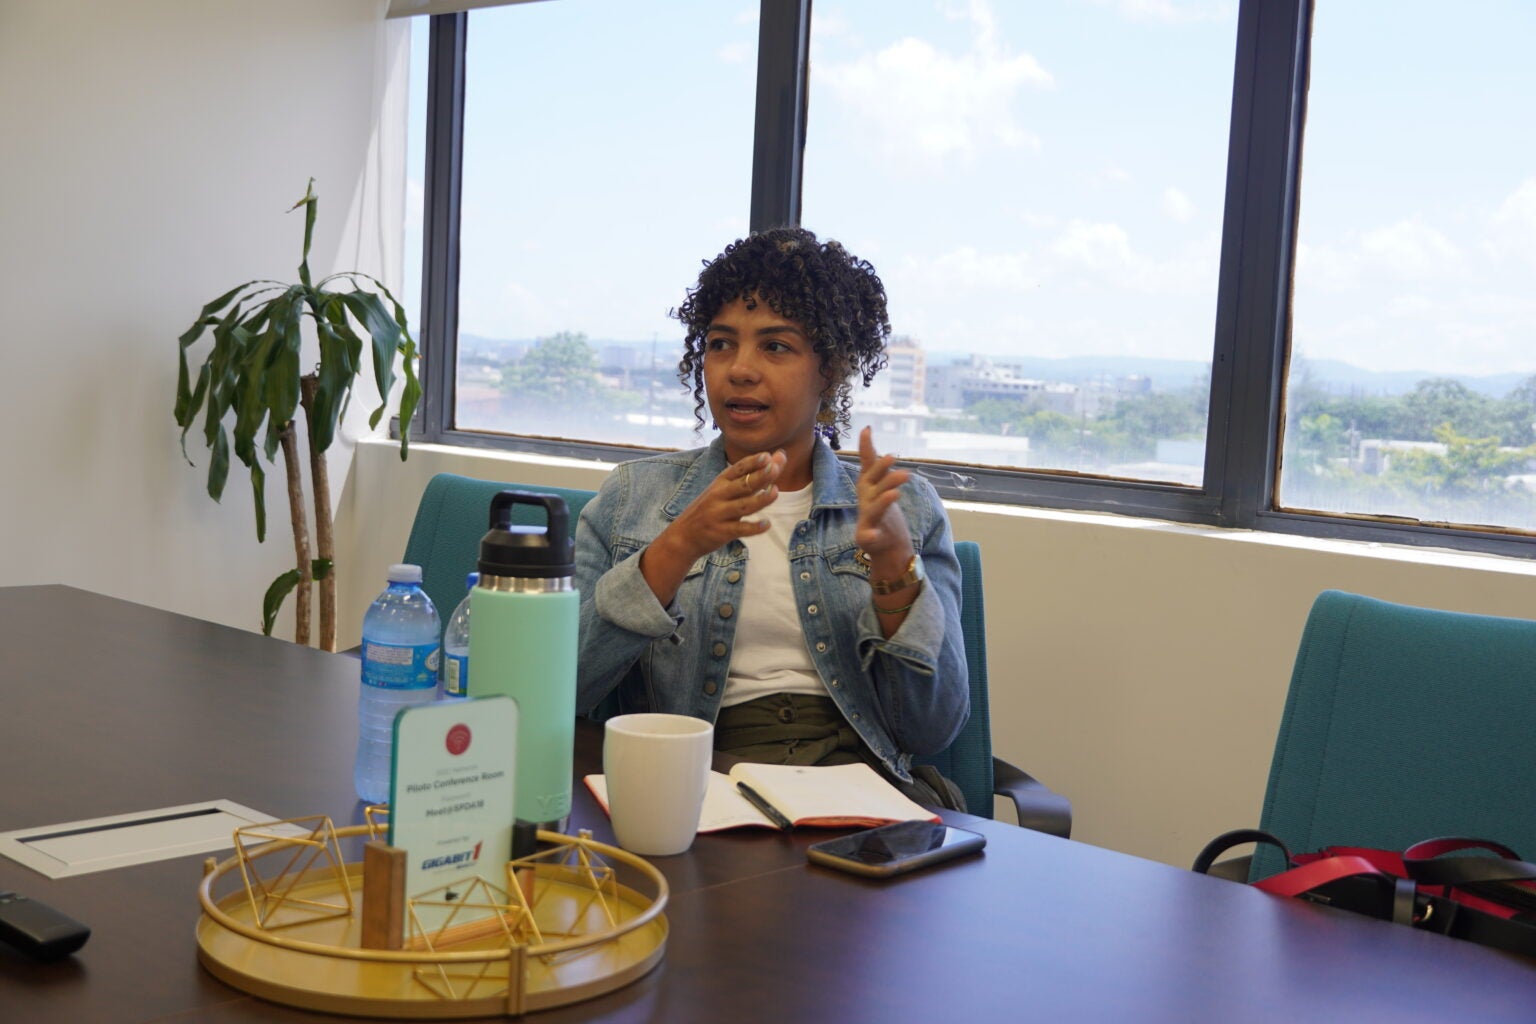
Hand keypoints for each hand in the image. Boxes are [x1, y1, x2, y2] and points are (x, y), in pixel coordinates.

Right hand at [640, 450, 786, 603]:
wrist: (683, 536)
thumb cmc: (709, 509)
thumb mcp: (723, 490)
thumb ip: (750, 476)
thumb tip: (777, 457)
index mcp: (720, 483)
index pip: (737, 469)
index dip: (752, 462)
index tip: (767, 456)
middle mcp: (719, 496)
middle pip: (742, 485)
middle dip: (758, 476)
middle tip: (774, 468)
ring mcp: (719, 514)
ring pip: (743, 506)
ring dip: (760, 499)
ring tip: (775, 492)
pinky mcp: (722, 532)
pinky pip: (740, 529)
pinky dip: (753, 527)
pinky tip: (766, 524)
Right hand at [855, 426, 913, 570]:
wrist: (884, 543)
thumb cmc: (881, 509)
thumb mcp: (880, 482)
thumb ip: (874, 460)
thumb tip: (867, 429)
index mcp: (868, 485)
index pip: (868, 464)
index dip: (866, 448)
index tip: (868, 430)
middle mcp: (865, 498)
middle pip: (873, 483)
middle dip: (882, 472)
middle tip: (894, 459)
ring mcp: (866, 517)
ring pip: (875, 508)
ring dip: (883, 501)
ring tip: (894, 494)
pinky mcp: (866, 536)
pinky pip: (867, 534)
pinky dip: (870, 533)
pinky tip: (873, 533)